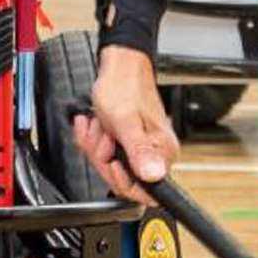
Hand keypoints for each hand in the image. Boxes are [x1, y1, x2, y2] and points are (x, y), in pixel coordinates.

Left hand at [72, 45, 179, 205]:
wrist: (118, 65)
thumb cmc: (124, 87)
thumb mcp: (125, 121)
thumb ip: (138, 151)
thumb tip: (153, 175)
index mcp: (162, 152)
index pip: (146, 192)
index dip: (122, 181)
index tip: (111, 162)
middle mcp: (155, 153)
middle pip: (122, 179)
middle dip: (103, 157)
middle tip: (103, 135)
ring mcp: (140, 147)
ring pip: (109, 165)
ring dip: (96, 145)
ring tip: (100, 124)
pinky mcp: (127, 141)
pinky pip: (105, 152)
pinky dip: (94, 138)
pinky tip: (95, 124)